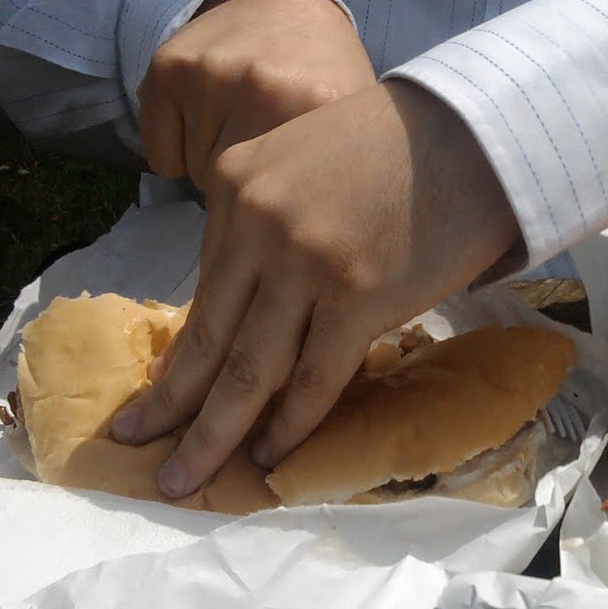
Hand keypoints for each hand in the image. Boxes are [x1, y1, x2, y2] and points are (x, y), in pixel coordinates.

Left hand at [111, 79, 520, 496]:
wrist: (474, 129)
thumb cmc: (399, 144)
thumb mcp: (302, 159)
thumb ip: (265, 218)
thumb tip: (248, 303)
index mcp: (234, 184)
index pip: (203, 289)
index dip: (178, 352)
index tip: (157, 392)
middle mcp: (257, 224)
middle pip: (208, 337)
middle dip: (168, 405)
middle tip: (132, 445)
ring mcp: (305, 264)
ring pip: (247, 371)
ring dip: (213, 434)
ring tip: (182, 479)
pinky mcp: (358, 299)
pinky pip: (313, 379)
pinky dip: (289, 425)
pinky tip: (268, 457)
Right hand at [137, 0, 375, 185]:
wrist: (289, 6)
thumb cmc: (327, 77)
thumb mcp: (352, 126)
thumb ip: (339, 184)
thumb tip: (312, 264)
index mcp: (317, 106)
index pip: (283, 206)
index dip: (288, 207)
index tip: (298, 191)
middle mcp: (264, 87)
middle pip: (236, 191)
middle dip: (251, 185)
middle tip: (272, 145)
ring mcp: (213, 73)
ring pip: (198, 175)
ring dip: (215, 166)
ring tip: (244, 125)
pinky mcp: (170, 67)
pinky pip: (161, 158)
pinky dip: (177, 153)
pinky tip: (208, 118)